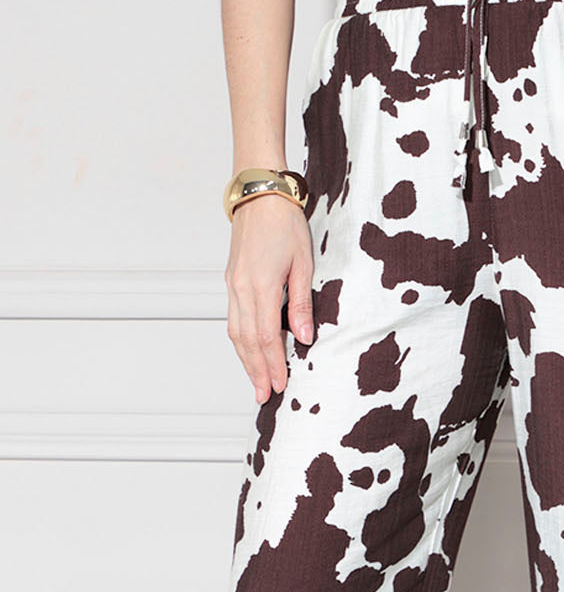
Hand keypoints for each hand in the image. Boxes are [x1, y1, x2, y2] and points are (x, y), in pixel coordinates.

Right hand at [224, 195, 313, 404]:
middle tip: (264, 396)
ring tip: (255, 382)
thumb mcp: (303, 263)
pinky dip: (241, 342)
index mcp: (260, 286)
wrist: (258, 194)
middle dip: (256, 371)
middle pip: (247, 341)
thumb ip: (301, 303)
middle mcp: (241, 289)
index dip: (273, 364)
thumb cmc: (285, 223)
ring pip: (236, 333)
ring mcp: (233, 286)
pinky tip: (248, 353)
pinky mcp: (232, 281)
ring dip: (246, 361)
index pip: (266, 337)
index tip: (280, 385)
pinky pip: (233, 319)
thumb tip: (304, 338)